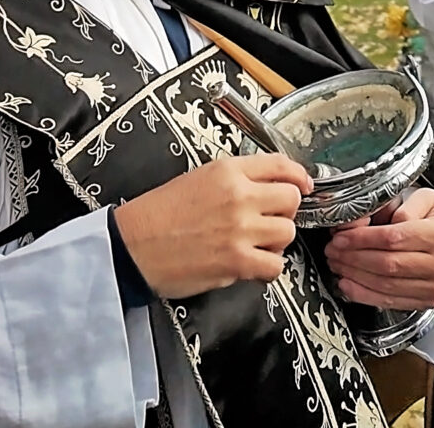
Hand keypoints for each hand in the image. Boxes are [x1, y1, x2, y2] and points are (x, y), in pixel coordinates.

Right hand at [111, 153, 312, 298]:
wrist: (131, 246)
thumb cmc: (158, 215)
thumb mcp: (197, 179)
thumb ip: (235, 179)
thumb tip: (268, 187)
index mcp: (228, 171)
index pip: (281, 165)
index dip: (298, 177)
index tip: (302, 185)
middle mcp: (239, 196)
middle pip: (291, 199)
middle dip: (284, 212)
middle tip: (268, 220)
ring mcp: (241, 229)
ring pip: (287, 232)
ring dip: (275, 241)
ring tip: (255, 244)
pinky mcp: (237, 261)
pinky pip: (276, 266)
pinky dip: (268, 268)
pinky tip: (251, 265)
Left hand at [323, 188, 433, 309]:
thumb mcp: (430, 198)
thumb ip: (402, 206)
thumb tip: (373, 222)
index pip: (394, 239)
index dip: (362, 239)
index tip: (341, 237)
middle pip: (387, 264)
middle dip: (353, 258)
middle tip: (333, 250)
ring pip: (386, 284)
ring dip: (355, 276)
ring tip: (337, 264)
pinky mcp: (428, 301)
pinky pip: (391, 301)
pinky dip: (365, 295)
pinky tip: (348, 285)